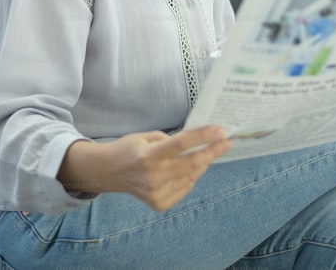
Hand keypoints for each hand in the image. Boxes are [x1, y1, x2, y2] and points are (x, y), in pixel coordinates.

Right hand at [57, 126, 230, 211]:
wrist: (109, 173)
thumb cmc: (129, 149)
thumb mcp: (146, 136)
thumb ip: (171, 140)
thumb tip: (198, 142)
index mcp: (148, 155)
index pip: (181, 144)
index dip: (203, 137)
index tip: (221, 131)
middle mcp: (153, 176)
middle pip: (191, 164)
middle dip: (212, 152)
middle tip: (226, 143)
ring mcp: (157, 193)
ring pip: (191, 177)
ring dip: (201, 164)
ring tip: (204, 154)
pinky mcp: (160, 204)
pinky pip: (185, 188)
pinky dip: (190, 177)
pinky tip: (186, 169)